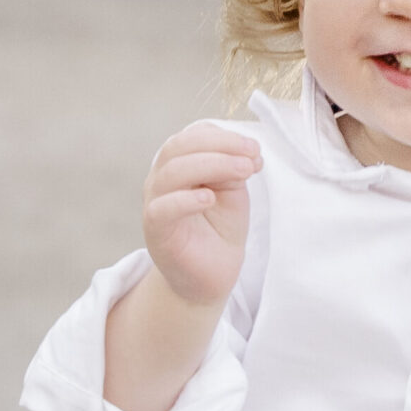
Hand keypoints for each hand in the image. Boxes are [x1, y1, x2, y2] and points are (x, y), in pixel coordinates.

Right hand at [142, 122, 261, 306]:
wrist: (211, 274)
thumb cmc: (219, 228)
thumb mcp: (232, 191)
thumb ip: (233, 169)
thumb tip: (246, 152)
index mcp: (180, 164)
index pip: (193, 136)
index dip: (224, 137)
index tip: (254, 148)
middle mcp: (162, 178)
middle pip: (179, 147)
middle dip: (220, 145)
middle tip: (252, 155)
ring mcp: (155, 203)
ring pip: (172, 172)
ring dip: (212, 165)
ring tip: (243, 172)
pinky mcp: (156, 230)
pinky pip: (162, 209)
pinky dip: (186, 199)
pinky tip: (209, 198)